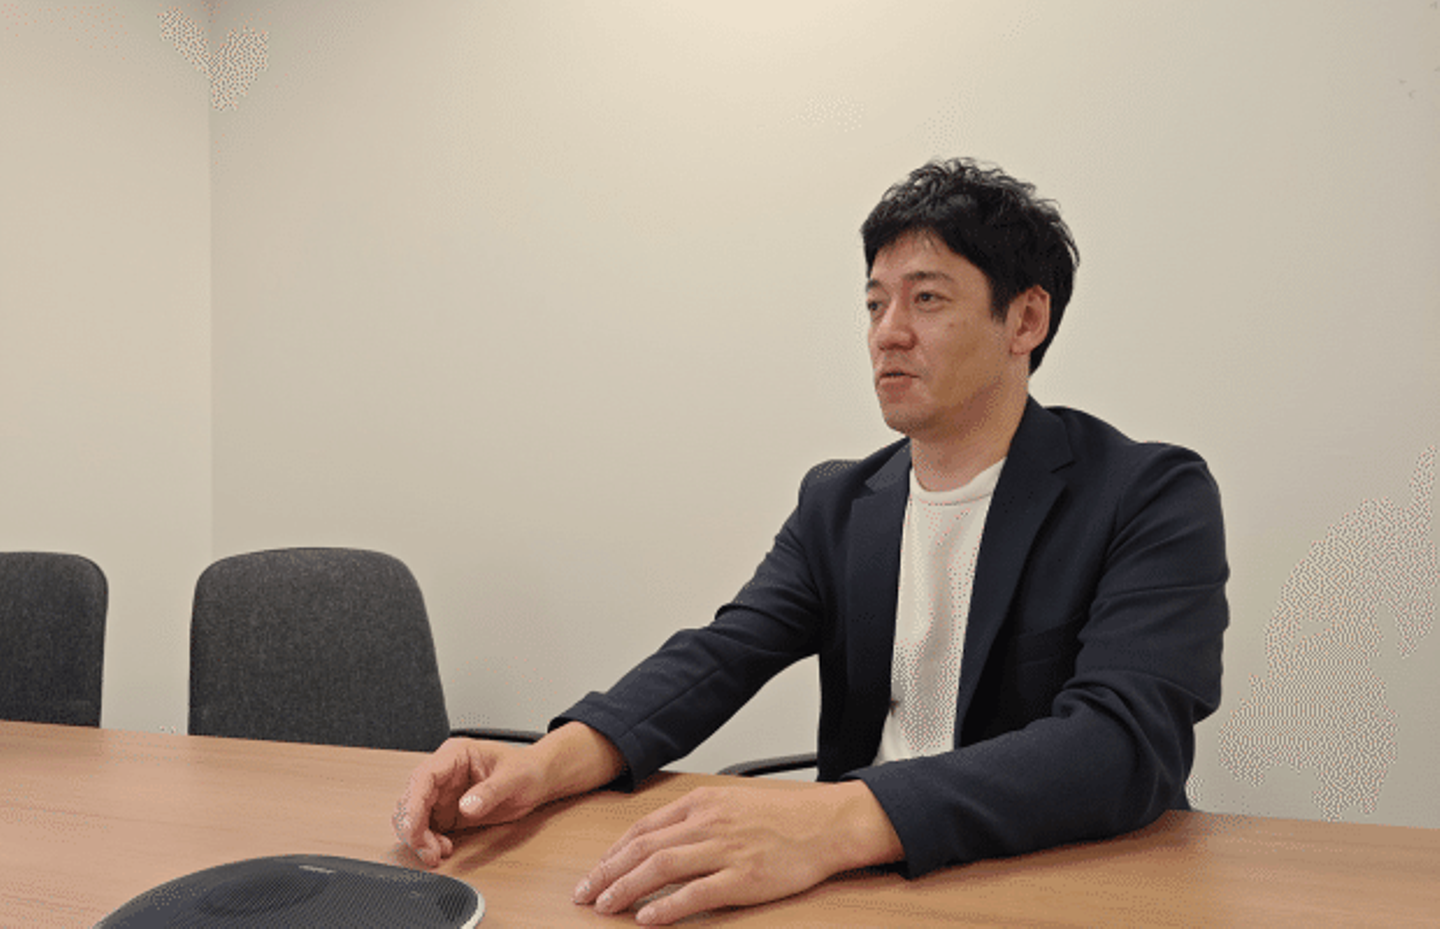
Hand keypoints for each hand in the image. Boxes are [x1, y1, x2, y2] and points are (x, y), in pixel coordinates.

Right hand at [392, 737, 545, 865]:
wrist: (537, 780)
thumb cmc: (526, 770)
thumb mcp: (514, 778)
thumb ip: (490, 792)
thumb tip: (466, 807)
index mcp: (456, 755)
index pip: (424, 777)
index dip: (413, 804)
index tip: (412, 829)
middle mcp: (444, 773)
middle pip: (412, 799)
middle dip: (413, 828)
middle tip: (428, 851)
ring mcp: (444, 793)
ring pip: (415, 816)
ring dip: (419, 838)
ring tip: (436, 854)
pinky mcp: (448, 812)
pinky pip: (427, 828)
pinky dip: (429, 842)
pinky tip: (443, 850)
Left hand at [572, 781, 902, 924]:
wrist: (828, 823)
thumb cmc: (783, 816)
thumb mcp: (732, 802)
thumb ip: (696, 818)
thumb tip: (659, 839)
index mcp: (702, 803)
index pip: (643, 828)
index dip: (613, 852)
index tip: (595, 870)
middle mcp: (708, 823)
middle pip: (643, 848)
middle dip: (607, 872)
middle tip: (584, 893)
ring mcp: (725, 850)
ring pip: (661, 868)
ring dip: (626, 888)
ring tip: (604, 906)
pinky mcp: (744, 878)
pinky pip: (696, 894)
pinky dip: (667, 907)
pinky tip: (647, 919)